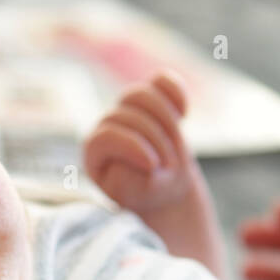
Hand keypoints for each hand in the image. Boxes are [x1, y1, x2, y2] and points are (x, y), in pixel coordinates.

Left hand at [83, 71, 197, 213]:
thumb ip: (125, 182)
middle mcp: (106, 125)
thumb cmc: (146, 194)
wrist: (164, 188)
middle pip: (127, 116)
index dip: (131, 146)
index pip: (105, 135)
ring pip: (141, 95)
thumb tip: (124, 160)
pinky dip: (175, 92)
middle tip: (168, 167)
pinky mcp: (152, 100)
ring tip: (176, 145)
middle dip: (154, 141)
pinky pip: (161, 82)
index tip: (152, 166)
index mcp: (94, 150)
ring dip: (165, 119)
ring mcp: (129, 109)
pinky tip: (184, 113)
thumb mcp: (134, 197)